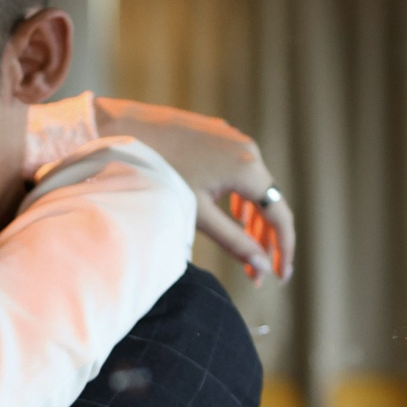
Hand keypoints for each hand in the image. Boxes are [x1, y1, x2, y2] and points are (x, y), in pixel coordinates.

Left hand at [96, 95, 294, 282]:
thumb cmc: (158, 174)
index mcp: (247, 169)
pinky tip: (233, 212)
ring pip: (255, 185)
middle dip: (266, 239)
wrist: (123, 130)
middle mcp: (248, 149)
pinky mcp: (218, 134)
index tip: (281, 276)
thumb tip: (261, 267)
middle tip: (258, 272)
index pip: (280, 216)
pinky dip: (241, 196)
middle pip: (270, 200)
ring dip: (254, 217)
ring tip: (248, 246)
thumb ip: (234, 242)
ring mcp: (234, 138)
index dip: (284, 249)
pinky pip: (240, 170)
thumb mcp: (198, 214)